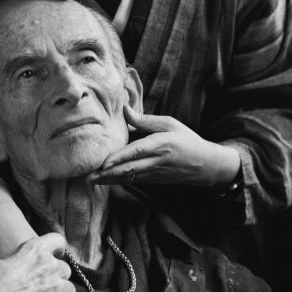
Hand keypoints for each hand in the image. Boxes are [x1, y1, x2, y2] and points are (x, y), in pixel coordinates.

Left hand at [88, 105, 239, 188]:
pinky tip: (102, 181)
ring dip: (108, 180)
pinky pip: (131, 181)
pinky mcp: (152, 181)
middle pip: (128, 169)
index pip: (137, 152)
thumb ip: (145, 120)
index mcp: (161, 144)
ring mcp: (154, 174)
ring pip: (127, 178)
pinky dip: (116, 181)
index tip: (104, 162)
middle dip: (107, 174)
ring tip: (89, 180)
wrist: (205, 165)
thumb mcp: (169, 124)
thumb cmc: (186, 140)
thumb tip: (124, 109)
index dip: (120, 158)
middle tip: (87, 176)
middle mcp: (156, 161)